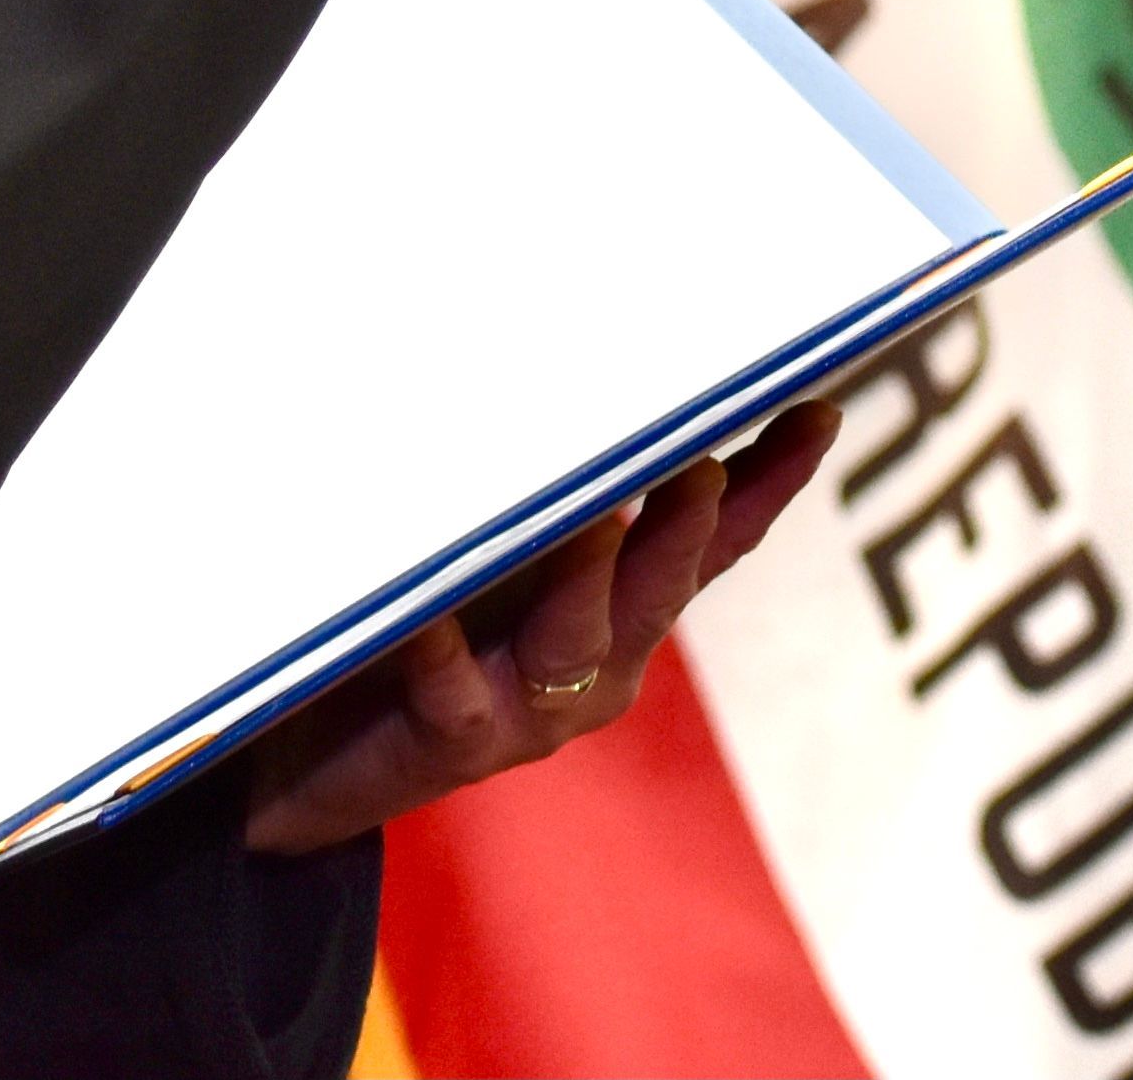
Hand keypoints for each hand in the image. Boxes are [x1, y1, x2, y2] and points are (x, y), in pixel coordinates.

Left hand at [236, 402, 839, 853]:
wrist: (316, 769)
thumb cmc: (418, 631)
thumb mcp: (501, 551)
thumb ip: (549, 489)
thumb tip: (580, 363)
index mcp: (624, 609)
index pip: (716, 542)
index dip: (769, 483)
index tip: (817, 412)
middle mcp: (600, 661)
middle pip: (662, 585)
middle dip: (690, 524)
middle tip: (702, 464)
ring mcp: (534, 707)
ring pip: (579, 635)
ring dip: (591, 574)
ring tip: (595, 518)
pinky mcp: (455, 741)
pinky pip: (452, 687)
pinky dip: (442, 645)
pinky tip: (425, 612)